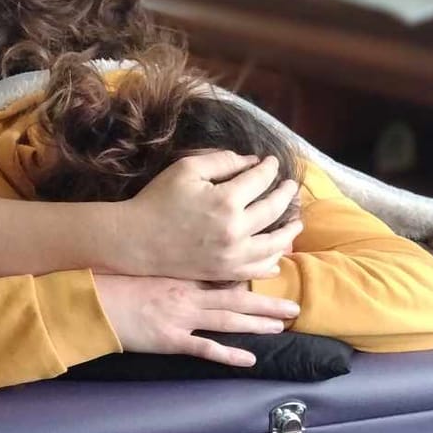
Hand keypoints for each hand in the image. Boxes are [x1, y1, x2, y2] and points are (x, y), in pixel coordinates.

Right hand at [94, 274, 299, 367]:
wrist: (94, 300)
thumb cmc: (116, 281)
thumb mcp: (148, 267)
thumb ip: (172, 266)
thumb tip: (192, 261)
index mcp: (183, 275)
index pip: (224, 274)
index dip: (251, 274)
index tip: (274, 269)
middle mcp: (188, 295)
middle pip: (236, 299)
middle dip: (267, 303)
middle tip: (294, 307)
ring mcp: (181, 318)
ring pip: (228, 321)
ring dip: (257, 324)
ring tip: (281, 327)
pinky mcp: (171, 340)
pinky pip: (205, 348)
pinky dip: (229, 354)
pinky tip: (250, 360)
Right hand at [121, 152, 301, 282]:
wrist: (136, 240)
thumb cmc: (158, 200)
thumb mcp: (187, 169)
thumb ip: (223, 160)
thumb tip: (253, 163)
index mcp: (226, 200)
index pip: (260, 179)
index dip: (269, 168)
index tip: (272, 162)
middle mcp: (235, 229)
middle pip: (274, 209)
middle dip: (286, 195)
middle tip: (291, 188)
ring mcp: (232, 255)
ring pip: (274, 244)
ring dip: (289, 232)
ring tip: (296, 223)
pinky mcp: (225, 272)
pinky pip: (257, 270)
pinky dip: (272, 262)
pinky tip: (277, 255)